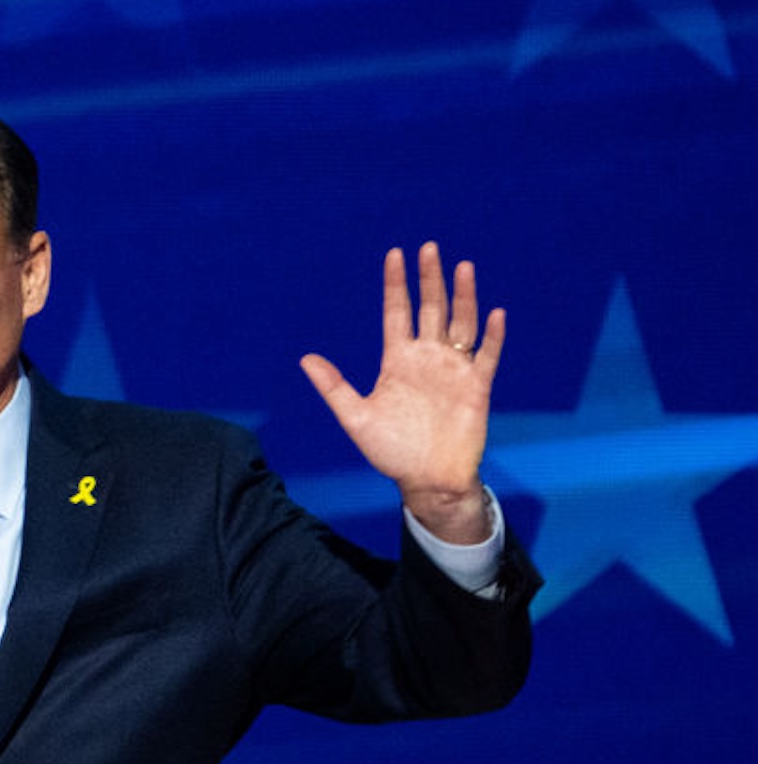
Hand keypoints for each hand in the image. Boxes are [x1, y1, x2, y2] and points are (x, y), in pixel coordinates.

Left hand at [300, 241, 504, 543]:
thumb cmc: (391, 451)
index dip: (396, 285)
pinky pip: (486, 355)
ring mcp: (453, 370)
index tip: (395, 255)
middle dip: (430, 279)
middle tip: (429, 248)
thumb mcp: (355, 417)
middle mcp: (427, 358)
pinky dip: (492, 335)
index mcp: (397, 361)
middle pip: (430, 309)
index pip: (397, 312)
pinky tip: (494, 312)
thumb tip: (305, 359)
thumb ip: (334, 387)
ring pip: (461, 323)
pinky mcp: (476, 386)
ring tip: (463, 267)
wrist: (427, 479)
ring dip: (464, 296)